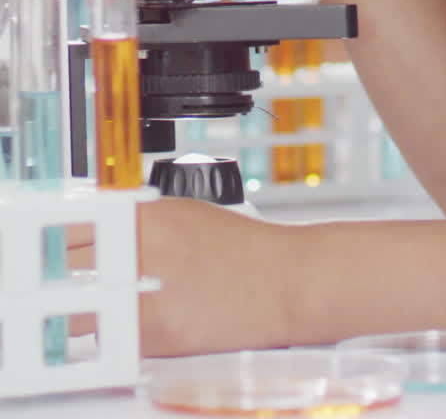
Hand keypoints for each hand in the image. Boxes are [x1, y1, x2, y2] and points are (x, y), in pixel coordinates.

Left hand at [67, 202, 297, 353]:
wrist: (287, 280)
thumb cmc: (244, 249)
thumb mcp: (186, 215)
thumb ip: (139, 221)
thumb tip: (101, 232)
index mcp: (146, 213)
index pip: (74, 224)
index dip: (55, 241)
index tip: (50, 250)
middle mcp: (142, 246)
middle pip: (69, 265)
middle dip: (58, 277)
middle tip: (58, 286)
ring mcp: (148, 291)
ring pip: (82, 309)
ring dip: (77, 313)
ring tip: (81, 315)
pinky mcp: (160, 333)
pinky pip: (112, 340)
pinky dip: (106, 340)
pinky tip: (113, 335)